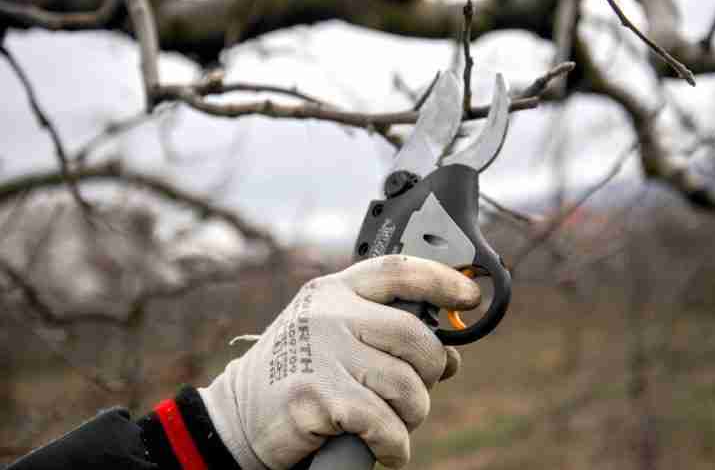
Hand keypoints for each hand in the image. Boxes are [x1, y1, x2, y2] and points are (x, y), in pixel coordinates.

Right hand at [199, 255, 479, 469]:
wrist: (238, 415)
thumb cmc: (300, 374)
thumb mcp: (337, 337)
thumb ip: (386, 335)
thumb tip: (452, 356)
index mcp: (336, 291)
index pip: (398, 272)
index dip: (442, 280)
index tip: (470, 297)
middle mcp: (330, 313)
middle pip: (415, 335)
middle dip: (431, 371)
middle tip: (420, 391)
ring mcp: (323, 351)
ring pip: (406, 384)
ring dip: (412, 414)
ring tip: (395, 423)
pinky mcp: (318, 394)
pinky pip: (384, 423)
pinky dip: (395, 444)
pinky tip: (388, 449)